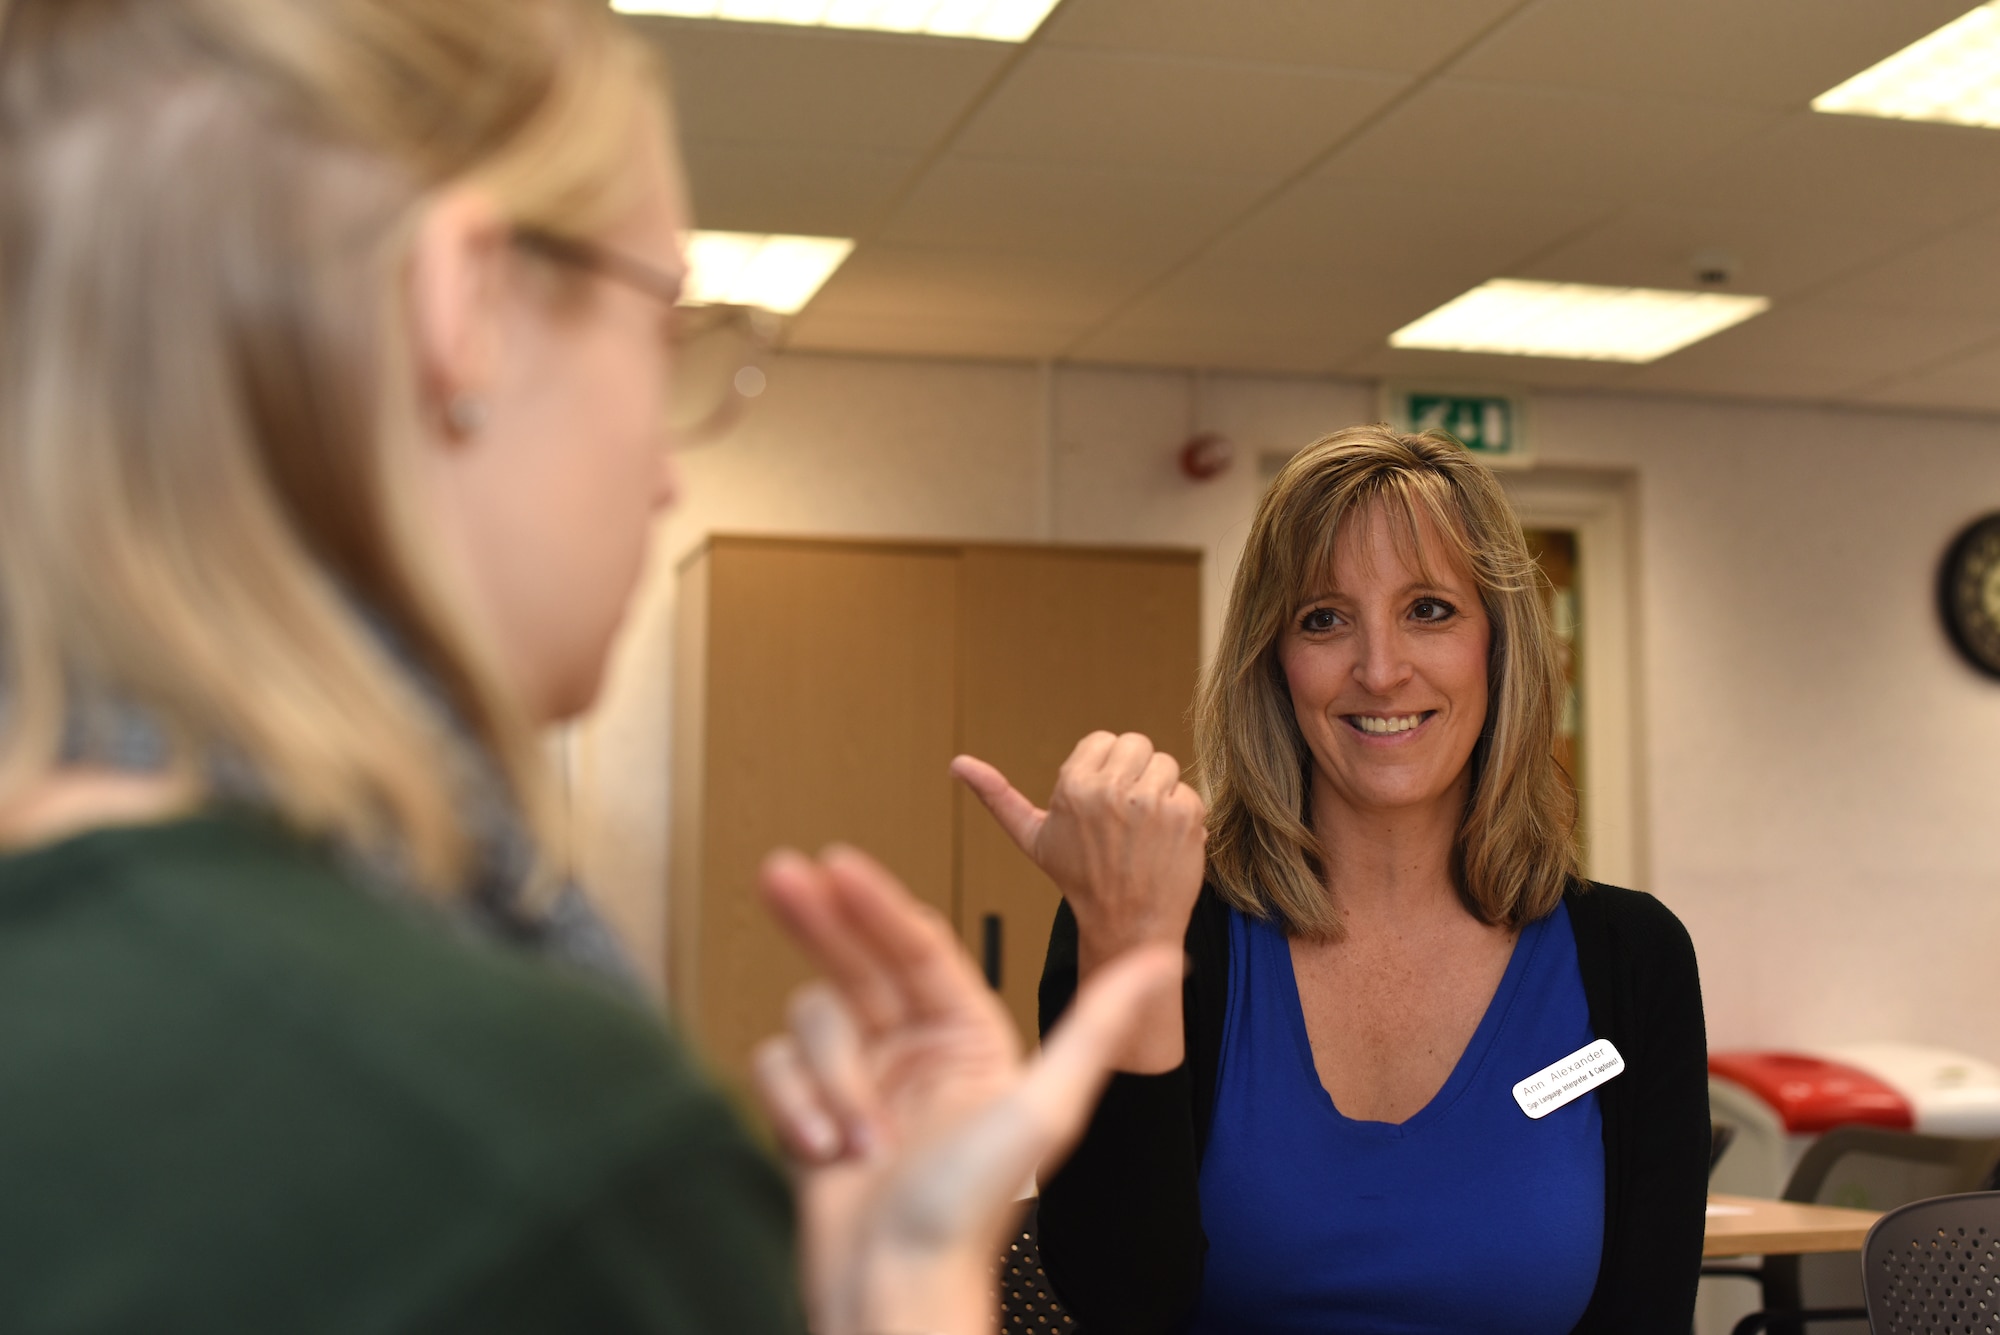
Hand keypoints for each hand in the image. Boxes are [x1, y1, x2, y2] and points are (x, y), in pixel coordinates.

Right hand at [751, 845, 1181, 1334]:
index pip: (916, 949)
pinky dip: (793, 1107)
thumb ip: (1097, 1026)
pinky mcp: (814, 1110)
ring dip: (827, 1077)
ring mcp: (861, 1079)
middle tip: (777, 875)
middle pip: (855, 961)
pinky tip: (825, 1151)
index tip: (838, 864)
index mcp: (969, 1038)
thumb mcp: (1043, 1110)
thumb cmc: (970, 1211)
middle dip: (817, 922)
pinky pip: (779, 1067)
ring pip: (813, 1020)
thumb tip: (1166, 959)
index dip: (875, 903)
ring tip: (853, 1137)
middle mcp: (915, 1049)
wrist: (897, 1292)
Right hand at [951, 732, 1206, 962]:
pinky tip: (1164, 843)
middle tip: (1125, 817)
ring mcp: (1152, 801)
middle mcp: (1112, 789)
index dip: (1104, 771)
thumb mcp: (1032, 838)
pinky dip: (1182, 815)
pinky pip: (1189, 792)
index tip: (1101, 806)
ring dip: (1159, 793)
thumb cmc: (1080, 880)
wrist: (1127, 926)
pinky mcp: (1185, 815)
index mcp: (1074, 785)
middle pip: (1137, 745)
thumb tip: (957, 764)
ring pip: (1165, 765)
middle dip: (1133, 774)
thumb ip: (997, 796)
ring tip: (1143, 830)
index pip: (1103, 740)